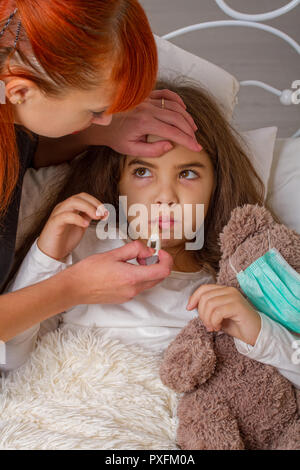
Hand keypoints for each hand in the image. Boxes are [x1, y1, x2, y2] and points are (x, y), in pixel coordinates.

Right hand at [37, 193, 108, 261]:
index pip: (84, 197)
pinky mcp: (54, 223)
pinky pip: (65, 216)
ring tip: (97, 217)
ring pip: (72, 202)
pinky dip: (77, 218)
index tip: (106, 212)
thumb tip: (100, 212)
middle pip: (79, 197)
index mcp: (69, 207)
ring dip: (88, 208)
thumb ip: (88, 217)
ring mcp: (58, 214)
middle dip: (94, 204)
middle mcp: (63, 207)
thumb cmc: (65, 239)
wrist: (51, 253)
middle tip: (103, 214)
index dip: (96, 202)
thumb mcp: (81, 226)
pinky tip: (85, 225)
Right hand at [64, 242, 172, 304]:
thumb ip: (134, 249)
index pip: (163, 271)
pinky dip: (139, 276)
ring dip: (148, 270)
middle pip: (159, 278)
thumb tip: (147, 249)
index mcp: (132, 277)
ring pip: (150, 282)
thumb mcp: (113, 253)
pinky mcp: (124, 298)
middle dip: (158, 263)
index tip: (160, 251)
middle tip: (144, 253)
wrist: (75, 288)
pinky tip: (126, 269)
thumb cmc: (89, 271)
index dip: (167, 259)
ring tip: (133, 260)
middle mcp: (133, 290)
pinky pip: (139, 287)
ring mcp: (129, 296)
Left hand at [85, 89, 201, 156]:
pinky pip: (166, 94)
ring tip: (192, 129)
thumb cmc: (115, 137)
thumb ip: (151, 150)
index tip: (196, 147)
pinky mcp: (146, 95)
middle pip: (177, 117)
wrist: (101, 123)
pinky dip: (177, 101)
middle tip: (195, 140)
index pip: (172, 132)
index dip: (187, 140)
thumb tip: (170, 145)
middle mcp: (147, 109)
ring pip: (174, 106)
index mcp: (144, 123)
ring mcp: (147, 100)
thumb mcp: (131, 150)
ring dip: (186, 117)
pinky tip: (183, 110)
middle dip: (189, 130)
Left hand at [186, 284, 260, 345]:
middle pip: (204, 297)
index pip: (203, 288)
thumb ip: (208, 308)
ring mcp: (234, 297)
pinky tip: (219, 327)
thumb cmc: (237, 325)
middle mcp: (229, 290)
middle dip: (201, 313)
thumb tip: (192, 306)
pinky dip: (214, 321)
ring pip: (209, 304)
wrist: (256, 333)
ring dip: (208, 319)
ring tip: (213, 327)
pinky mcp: (238, 306)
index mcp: (224, 290)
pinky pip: (217, 312)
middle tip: (208, 325)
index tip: (189, 308)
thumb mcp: (218, 315)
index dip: (193, 298)